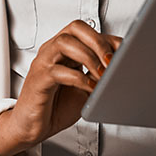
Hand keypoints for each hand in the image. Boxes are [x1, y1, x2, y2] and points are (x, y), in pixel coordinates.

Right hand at [0, 20, 121, 155]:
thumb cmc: (55, 106)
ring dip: (89, 57)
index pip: (86, 31)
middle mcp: (52, 51)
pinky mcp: (39, 80)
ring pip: (65, 43)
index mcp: (63, 50)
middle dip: (98, 42)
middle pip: (75, 28)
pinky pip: (58, 71)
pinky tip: (89, 88)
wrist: (31, 126)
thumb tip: (120, 69)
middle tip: (111, 61)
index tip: (124, 51)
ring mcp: (43, 63)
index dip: (107, 38)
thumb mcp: (84, 88)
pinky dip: (78, 78)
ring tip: (101, 75)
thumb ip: (97, 76)